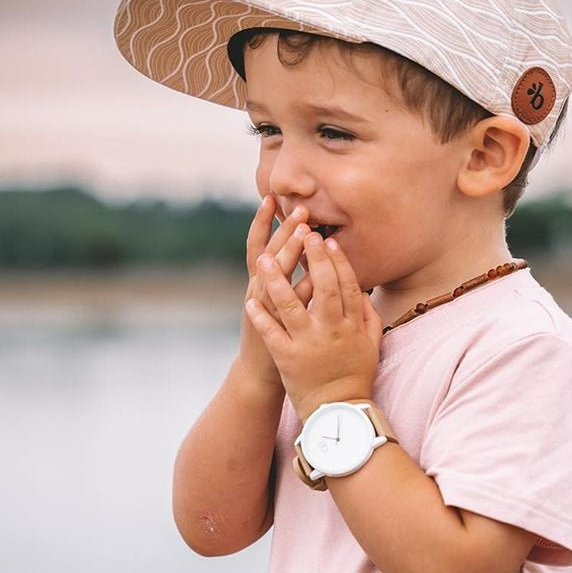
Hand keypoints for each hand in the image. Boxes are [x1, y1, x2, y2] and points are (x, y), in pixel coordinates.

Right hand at [239, 195, 314, 391]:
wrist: (261, 374)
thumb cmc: (273, 335)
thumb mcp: (274, 302)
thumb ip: (285, 278)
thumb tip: (298, 251)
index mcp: (258, 283)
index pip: (258, 244)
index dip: (263, 222)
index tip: (271, 198)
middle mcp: (257, 292)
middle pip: (268, 254)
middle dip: (283, 231)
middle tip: (299, 209)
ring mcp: (265, 312)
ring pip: (276, 277)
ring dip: (288, 254)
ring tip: (303, 232)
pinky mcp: (276, 329)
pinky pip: (292, 307)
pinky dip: (302, 292)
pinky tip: (314, 275)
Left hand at [246, 232, 382, 420]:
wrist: (338, 411)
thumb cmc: (355, 376)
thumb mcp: (372, 346)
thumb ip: (370, 317)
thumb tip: (364, 292)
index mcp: (352, 325)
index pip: (347, 285)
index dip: (337, 261)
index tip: (327, 240)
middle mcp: (332, 331)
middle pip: (323, 287)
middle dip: (312, 258)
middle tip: (302, 233)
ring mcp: (308, 344)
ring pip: (291, 305)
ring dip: (277, 279)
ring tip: (264, 259)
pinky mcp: (288, 359)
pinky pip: (272, 333)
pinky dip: (261, 317)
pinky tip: (249, 300)